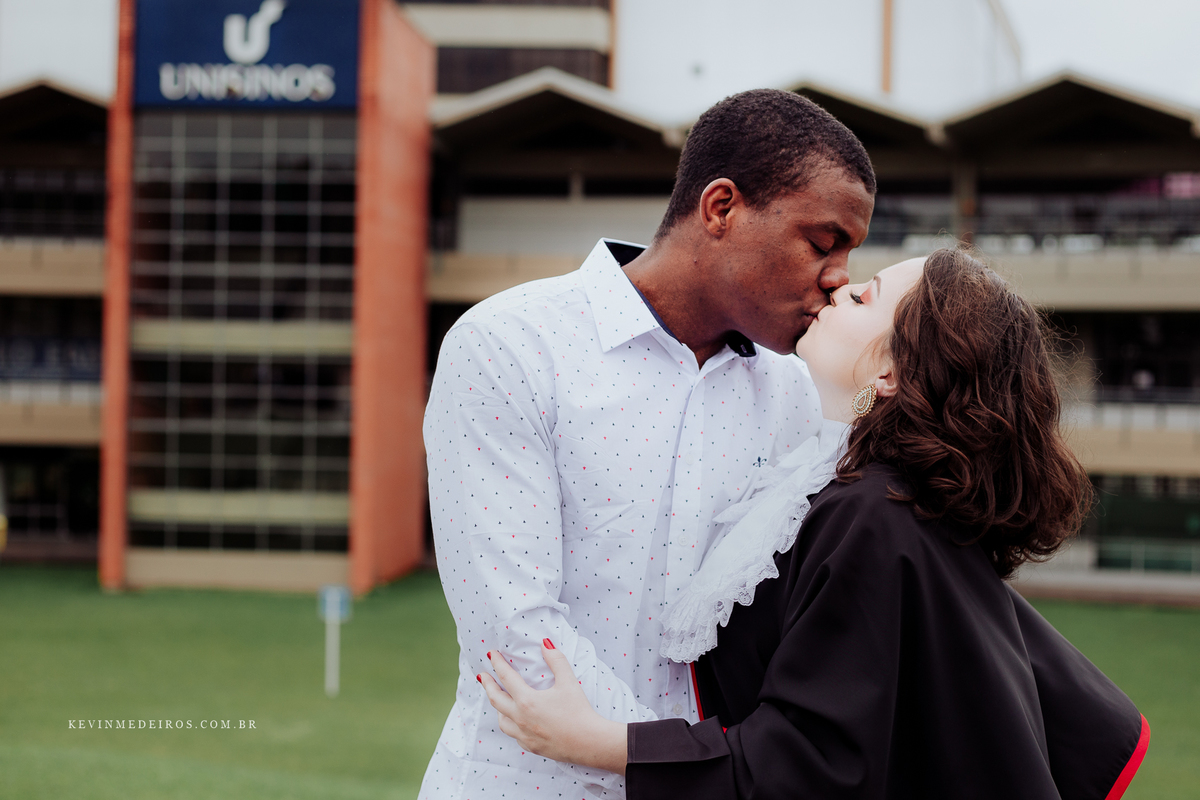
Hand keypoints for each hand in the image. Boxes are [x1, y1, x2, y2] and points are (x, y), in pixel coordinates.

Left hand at [480, 640, 627, 775]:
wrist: (589, 742)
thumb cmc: (579, 711)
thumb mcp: (569, 682)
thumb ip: (556, 660)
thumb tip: (545, 643)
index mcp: (527, 701)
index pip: (506, 677)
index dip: (498, 664)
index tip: (491, 654)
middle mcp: (520, 718)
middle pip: (496, 699)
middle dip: (488, 685)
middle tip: (482, 676)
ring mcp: (524, 735)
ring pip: (501, 720)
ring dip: (497, 707)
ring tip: (498, 699)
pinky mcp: (530, 746)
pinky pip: (513, 734)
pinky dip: (510, 724)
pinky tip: (515, 721)